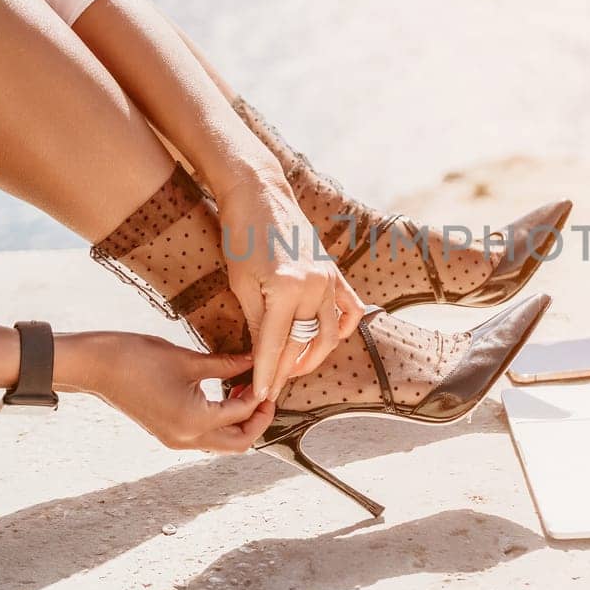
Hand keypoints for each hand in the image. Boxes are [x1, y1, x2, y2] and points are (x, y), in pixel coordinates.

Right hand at [59, 333, 275, 451]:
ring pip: (222, 443)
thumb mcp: (188, 360)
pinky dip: (221, 421)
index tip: (270, 374)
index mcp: (194, 422)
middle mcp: (186, 438)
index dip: (260, 394)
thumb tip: (255, 361)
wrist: (96, 367)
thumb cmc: (138, 358)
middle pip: (238, 443)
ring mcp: (175, 439)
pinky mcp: (168, 433)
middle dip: (257, 421)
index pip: (242, 414)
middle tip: (264, 393)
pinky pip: (205, 436)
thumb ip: (226, 366)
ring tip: (245, 390)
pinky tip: (224, 395)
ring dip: (239, 422)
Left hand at [214, 170, 364, 399]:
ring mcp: (328, 279)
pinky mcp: (334, 272)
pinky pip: (349, 309)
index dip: (266, 373)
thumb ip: (256, 324)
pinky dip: (342, 329)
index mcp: (285, 288)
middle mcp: (313, 285)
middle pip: (302, 343)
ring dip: (312, 356)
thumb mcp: (241, 284)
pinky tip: (328, 341)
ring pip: (327, 334)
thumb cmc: (242, 236)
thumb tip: (261, 357)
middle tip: (273, 387)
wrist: (260, 195)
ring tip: (295, 370)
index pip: (274, 344)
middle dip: (286, 370)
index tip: (260, 394)